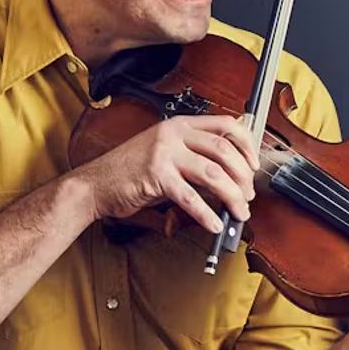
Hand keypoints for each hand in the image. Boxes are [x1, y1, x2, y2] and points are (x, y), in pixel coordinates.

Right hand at [75, 114, 256, 233]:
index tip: (255, 165)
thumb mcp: (166, 153)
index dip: (247, 144)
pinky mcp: (155, 175)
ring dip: (232, 196)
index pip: (226, 125)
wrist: (93, 185)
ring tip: (239, 212)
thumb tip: (232, 169)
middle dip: (243, 176)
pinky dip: (207, 214)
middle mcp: (173, 134)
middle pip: (224, 150)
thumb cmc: (130, 172)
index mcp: (179, 125)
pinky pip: (190, 197)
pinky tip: (215, 224)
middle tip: (248, 195)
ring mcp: (163, 153)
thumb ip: (194, 155)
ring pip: (213, 173)